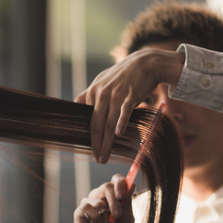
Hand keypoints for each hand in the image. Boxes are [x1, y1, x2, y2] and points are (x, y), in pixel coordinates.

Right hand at [70, 174, 134, 222]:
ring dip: (105, 209)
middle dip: (114, 198)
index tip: (123, 194)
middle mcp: (101, 198)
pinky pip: (87, 206)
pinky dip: (95, 217)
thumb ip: (128, 204)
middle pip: (107, 185)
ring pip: (96, 193)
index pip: (116, 180)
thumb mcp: (127, 222)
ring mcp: (89, 204)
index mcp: (114, 198)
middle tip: (117, 214)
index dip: (120, 182)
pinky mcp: (79, 212)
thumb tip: (133, 184)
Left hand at [75, 48, 183, 163]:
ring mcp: (116, 94)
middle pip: (97, 125)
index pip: (89, 121)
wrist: (146, 62)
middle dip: (96, 145)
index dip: (90, 138)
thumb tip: (76, 103)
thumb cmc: (124, 75)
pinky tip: (118, 134)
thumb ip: (90, 94)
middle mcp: (102, 94)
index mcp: (93, 92)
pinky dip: (121, 122)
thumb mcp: (102, 81)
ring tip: (105, 157)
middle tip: (98, 160)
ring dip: (106, 142)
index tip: (92, 151)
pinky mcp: (131, 94)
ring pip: (109, 123)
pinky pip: (124, 111)